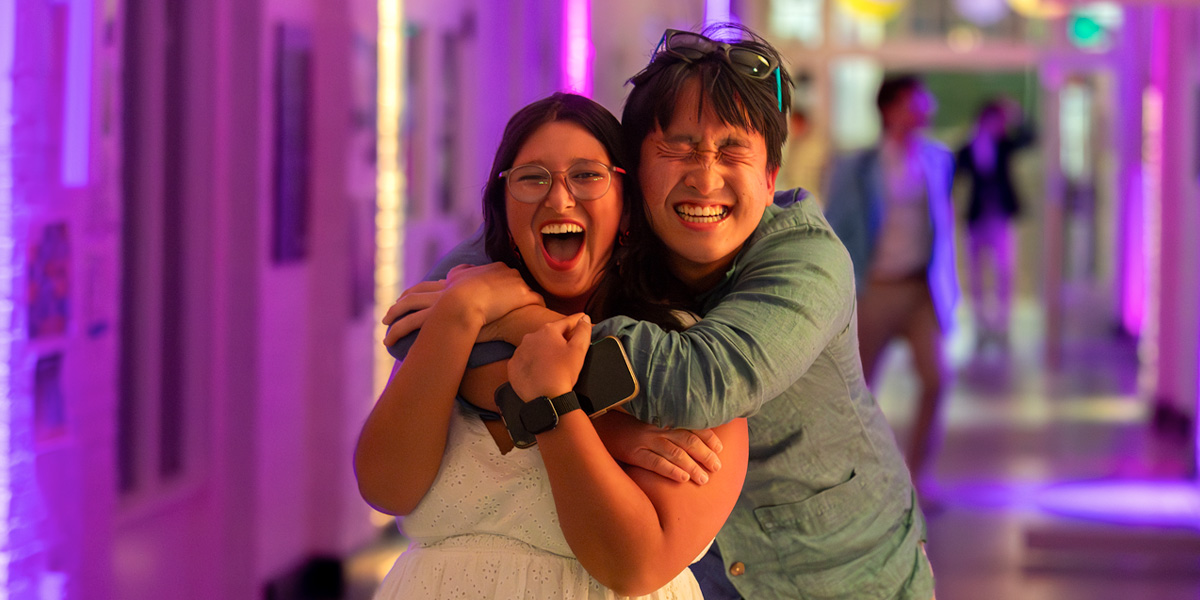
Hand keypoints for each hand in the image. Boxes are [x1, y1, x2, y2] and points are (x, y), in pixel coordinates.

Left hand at [381, 263, 542, 345]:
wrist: (513, 309)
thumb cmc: (518, 303)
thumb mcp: (513, 288)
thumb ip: (508, 285)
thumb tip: (518, 284)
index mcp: (462, 285)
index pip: (438, 285)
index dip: (423, 290)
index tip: (411, 296)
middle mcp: (448, 292)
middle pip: (419, 293)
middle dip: (403, 302)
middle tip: (390, 311)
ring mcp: (442, 304)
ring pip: (410, 307)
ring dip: (395, 316)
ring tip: (385, 327)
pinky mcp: (440, 318)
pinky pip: (412, 324)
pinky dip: (398, 331)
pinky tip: (388, 341)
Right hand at [442, 263, 543, 326]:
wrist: (462, 302)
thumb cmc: (457, 290)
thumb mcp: (456, 274)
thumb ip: (465, 269)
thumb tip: (468, 269)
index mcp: (497, 267)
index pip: (506, 276)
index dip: (504, 288)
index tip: (501, 298)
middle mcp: (510, 272)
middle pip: (518, 283)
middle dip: (516, 294)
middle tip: (513, 307)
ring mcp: (519, 284)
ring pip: (528, 292)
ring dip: (526, 301)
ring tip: (525, 313)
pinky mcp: (525, 297)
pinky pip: (538, 300)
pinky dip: (537, 306)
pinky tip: (535, 315)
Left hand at [508, 313, 590, 400]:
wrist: (546, 398)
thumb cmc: (563, 373)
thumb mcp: (578, 350)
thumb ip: (583, 330)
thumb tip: (584, 318)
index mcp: (548, 331)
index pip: (565, 322)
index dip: (576, 321)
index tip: (581, 318)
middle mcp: (530, 338)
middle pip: (549, 335)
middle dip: (558, 339)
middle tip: (568, 349)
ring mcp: (519, 352)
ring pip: (535, 347)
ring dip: (543, 351)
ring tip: (553, 364)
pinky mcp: (513, 366)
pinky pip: (524, 361)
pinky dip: (532, 363)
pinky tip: (540, 371)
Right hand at [595, 412, 723, 483]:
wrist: (596, 423)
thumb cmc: (623, 425)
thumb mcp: (646, 422)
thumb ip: (664, 427)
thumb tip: (685, 439)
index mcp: (662, 420)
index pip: (691, 427)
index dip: (708, 437)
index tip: (720, 448)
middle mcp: (656, 429)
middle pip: (687, 441)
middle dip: (705, 455)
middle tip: (717, 467)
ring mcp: (645, 441)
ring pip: (675, 453)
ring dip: (692, 467)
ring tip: (704, 479)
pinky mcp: (633, 453)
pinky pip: (655, 462)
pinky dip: (671, 470)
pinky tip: (682, 479)